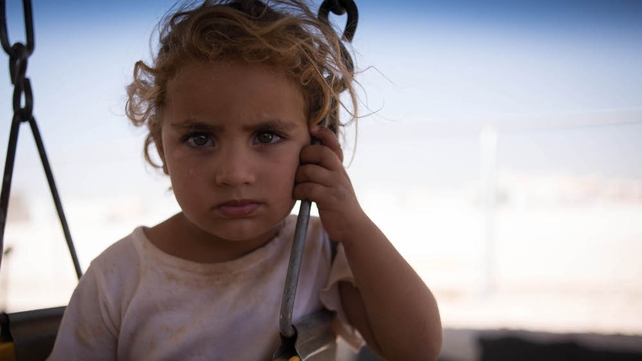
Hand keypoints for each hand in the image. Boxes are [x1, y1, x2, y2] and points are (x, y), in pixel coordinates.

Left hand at [293, 125, 366, 243]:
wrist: (353, 227)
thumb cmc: (338, 205)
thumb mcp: (335, 183)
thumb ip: (325, 170)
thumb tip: (304, 156)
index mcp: (340, 168)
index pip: (334, 144)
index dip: (324, 134)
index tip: (312, 128)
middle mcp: (340, 173)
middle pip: (321, 152)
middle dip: (305, 156)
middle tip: (299, 167)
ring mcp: (336, 186)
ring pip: (310, 170)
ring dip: (298, 177)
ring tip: (297, 185)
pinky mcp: (331, 199)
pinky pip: (309, 188)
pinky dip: (299, 191)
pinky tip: (299, 196)